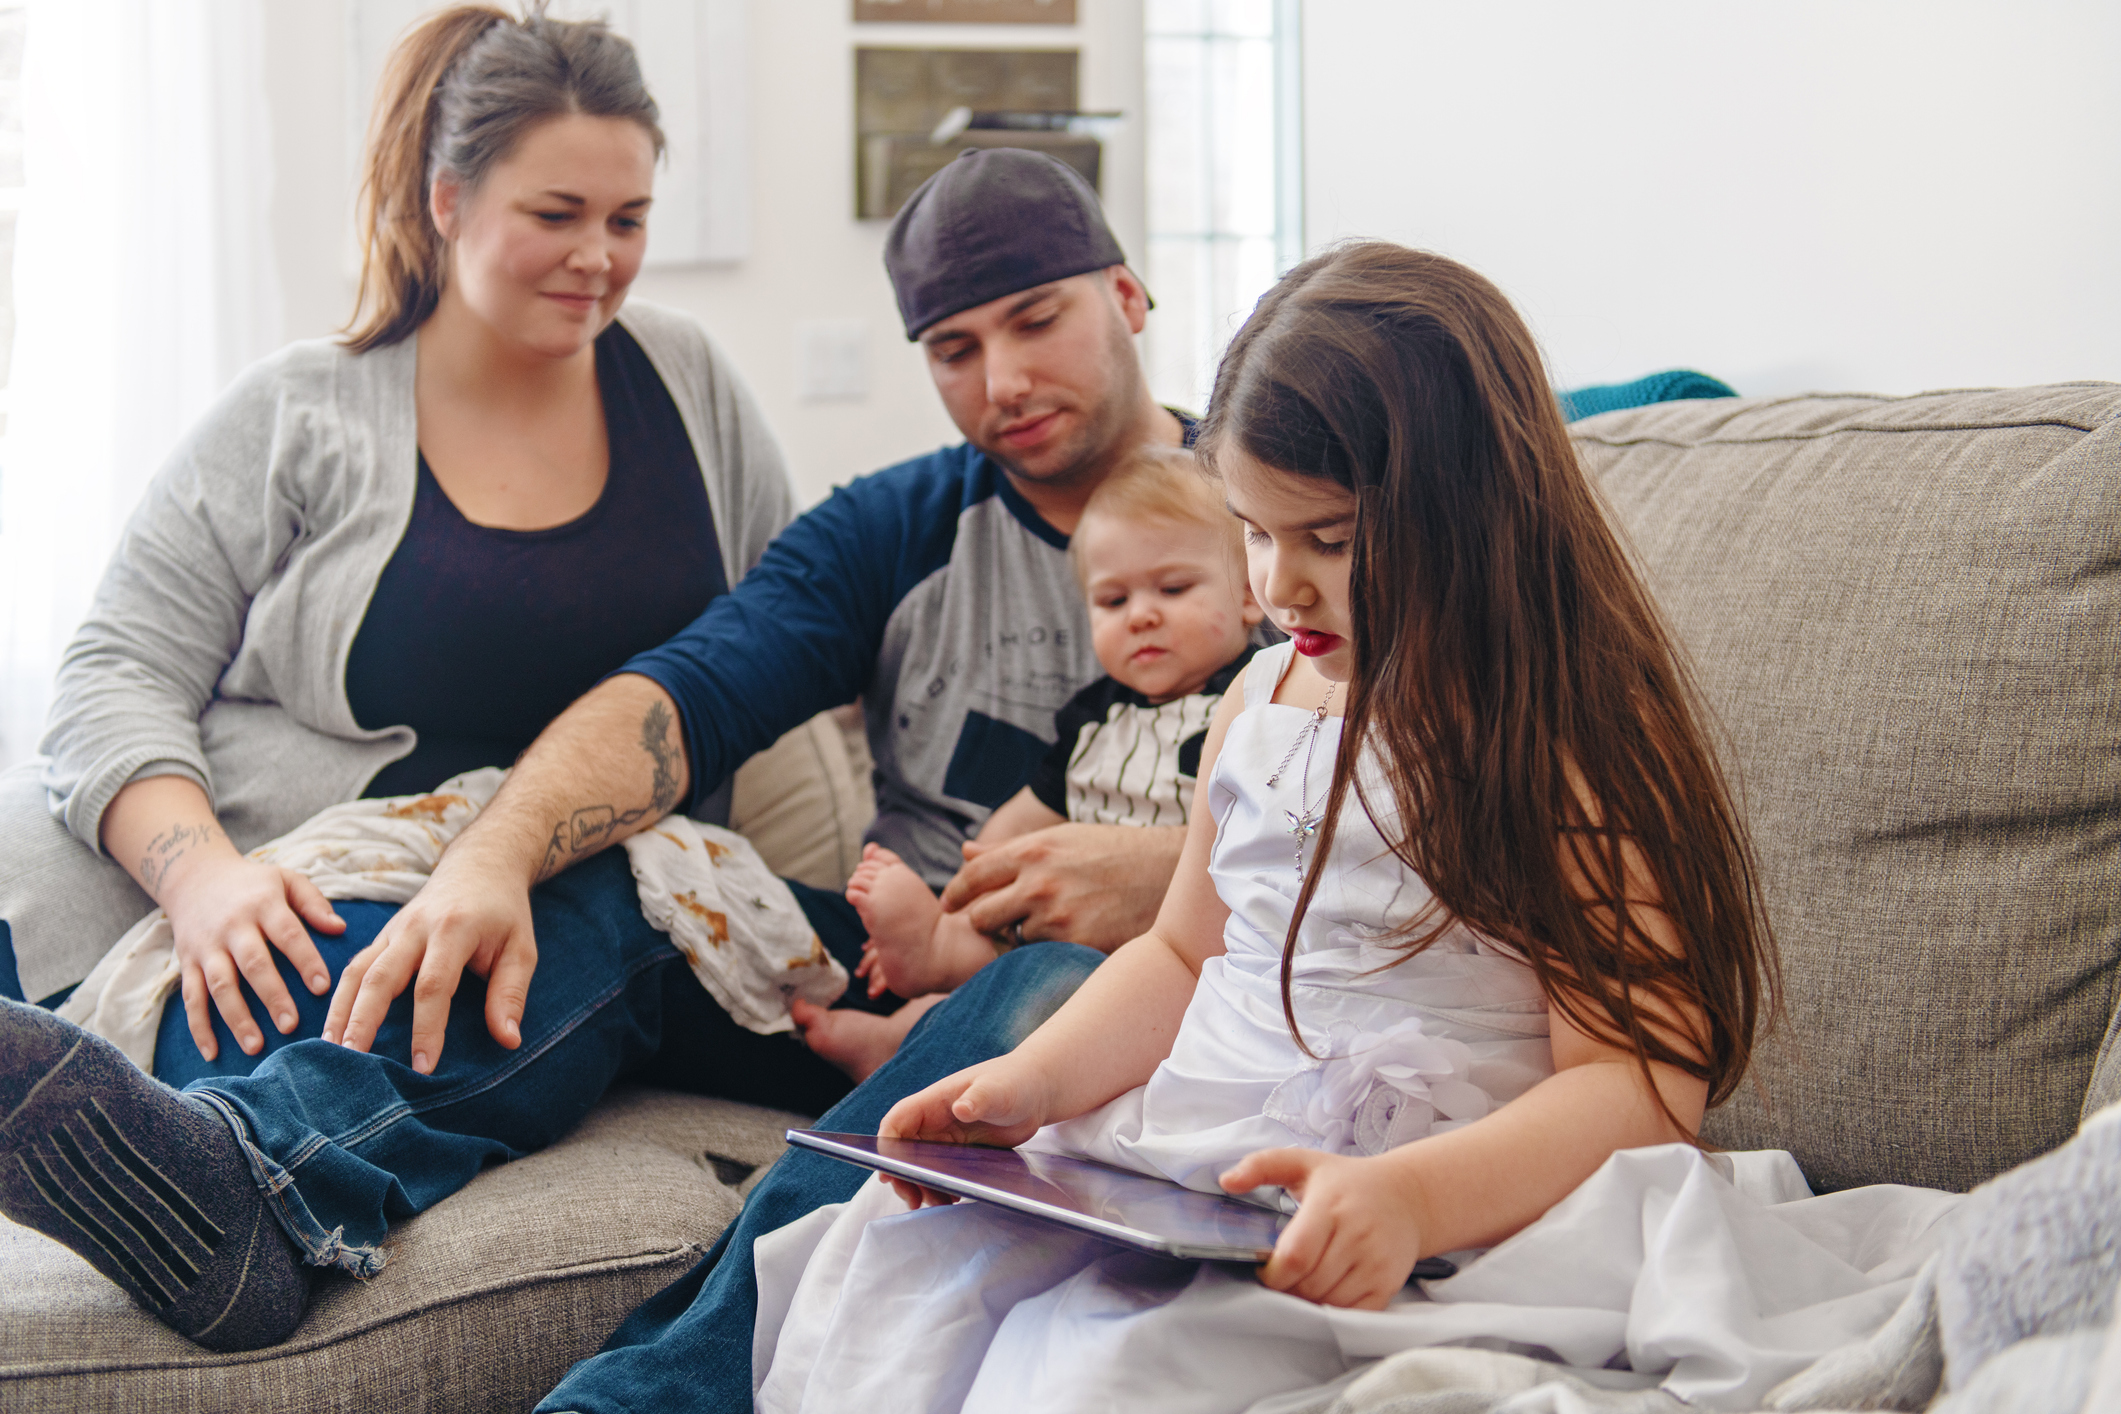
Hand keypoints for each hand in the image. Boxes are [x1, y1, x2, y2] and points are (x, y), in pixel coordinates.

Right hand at [161, 854, 344, 1060]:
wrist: (194, 877)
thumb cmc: (253, 884)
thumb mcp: (286, 879)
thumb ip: (313, 902)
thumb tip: (341, 928)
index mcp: (262, 904)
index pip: (288, 933)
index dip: (305, 960)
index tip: (323, 987)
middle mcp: (232, 927)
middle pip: (253, 964)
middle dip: (272, 996)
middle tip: (291, 1026)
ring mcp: (206, 947)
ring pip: (219, 986)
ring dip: (236, 1018)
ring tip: (256, 1046)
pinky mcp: (186, 963)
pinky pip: (190, 998)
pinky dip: (198, 1027)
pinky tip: (212, 1052)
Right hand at [323, 839, 536, 1073]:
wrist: (480, 866)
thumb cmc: (504, 913)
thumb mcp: (521, 948)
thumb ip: (511, 993)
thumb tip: (508, 1041)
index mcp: (453, 929)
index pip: (433, 985)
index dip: (426, 1028)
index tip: (423, 1067)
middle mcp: (415, 928)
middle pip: (381, 977)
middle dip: (364, 1021)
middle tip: (353, 1062)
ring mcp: (393, 930)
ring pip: (357, 971)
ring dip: (340, 1011)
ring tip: (331, 1051)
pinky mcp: (382, 936)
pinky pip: (354, 967)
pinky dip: (338, 998)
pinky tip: (332, 1028)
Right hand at [874, 1057, 1051, 1207]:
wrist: (1037, 1092)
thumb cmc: (1016, 1082)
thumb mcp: (999, 1090)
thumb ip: (980, 1098)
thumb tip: (960, 1109)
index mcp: (935, 1101)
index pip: (897, 1121)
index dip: (886, 1146)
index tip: (888, 1171)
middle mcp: (935, 1120)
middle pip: (902, 1150)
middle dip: (902, 1175)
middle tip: (913, 1200)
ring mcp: (946, 1137)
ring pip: (919, 1164)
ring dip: (921, 1185)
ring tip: (938, 1204)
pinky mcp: (960, 1151)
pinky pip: (940, 1171)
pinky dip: (940, 1187)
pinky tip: (952, 1200)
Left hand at [938, 823, 1181, 951]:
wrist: (1168, 871)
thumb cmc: (1112, 851)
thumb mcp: (1061, 838)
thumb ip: (1009, 850)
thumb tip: (965, 851)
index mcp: (1032, 851)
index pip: (973, 876)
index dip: (956, 893)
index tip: (950, 904)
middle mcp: (1038, 883)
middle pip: (981, 915)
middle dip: (983, 921)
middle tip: (996, 924)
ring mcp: (1057, 917)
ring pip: (1011, 941)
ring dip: (1018, 940)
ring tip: (1043, 930)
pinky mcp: (1077, 944)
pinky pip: (1041, 958)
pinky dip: (1045, 953)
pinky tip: (1064, 941)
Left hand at [1220, 1147, 1430, 1309]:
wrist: (1407, 1196)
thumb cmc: (1347, 1181)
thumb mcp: (1303, 1162)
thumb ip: (1260, 1165)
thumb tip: (1226, 1181)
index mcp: (1331, 1205)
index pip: (1295, 1256)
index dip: (1272, 1274)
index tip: (1264, 1271)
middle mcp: (1357, 1234)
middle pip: (1309, 1283)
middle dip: (1286, 1290)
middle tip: (1279, 1281)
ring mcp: (1376, 1262)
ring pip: (1329, 1301)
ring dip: (1307, 1302)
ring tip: (1299, 1286)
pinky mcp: (1389, 1282)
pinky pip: (1353, 1313)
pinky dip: (1332, 1311)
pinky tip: (1323, 1295)